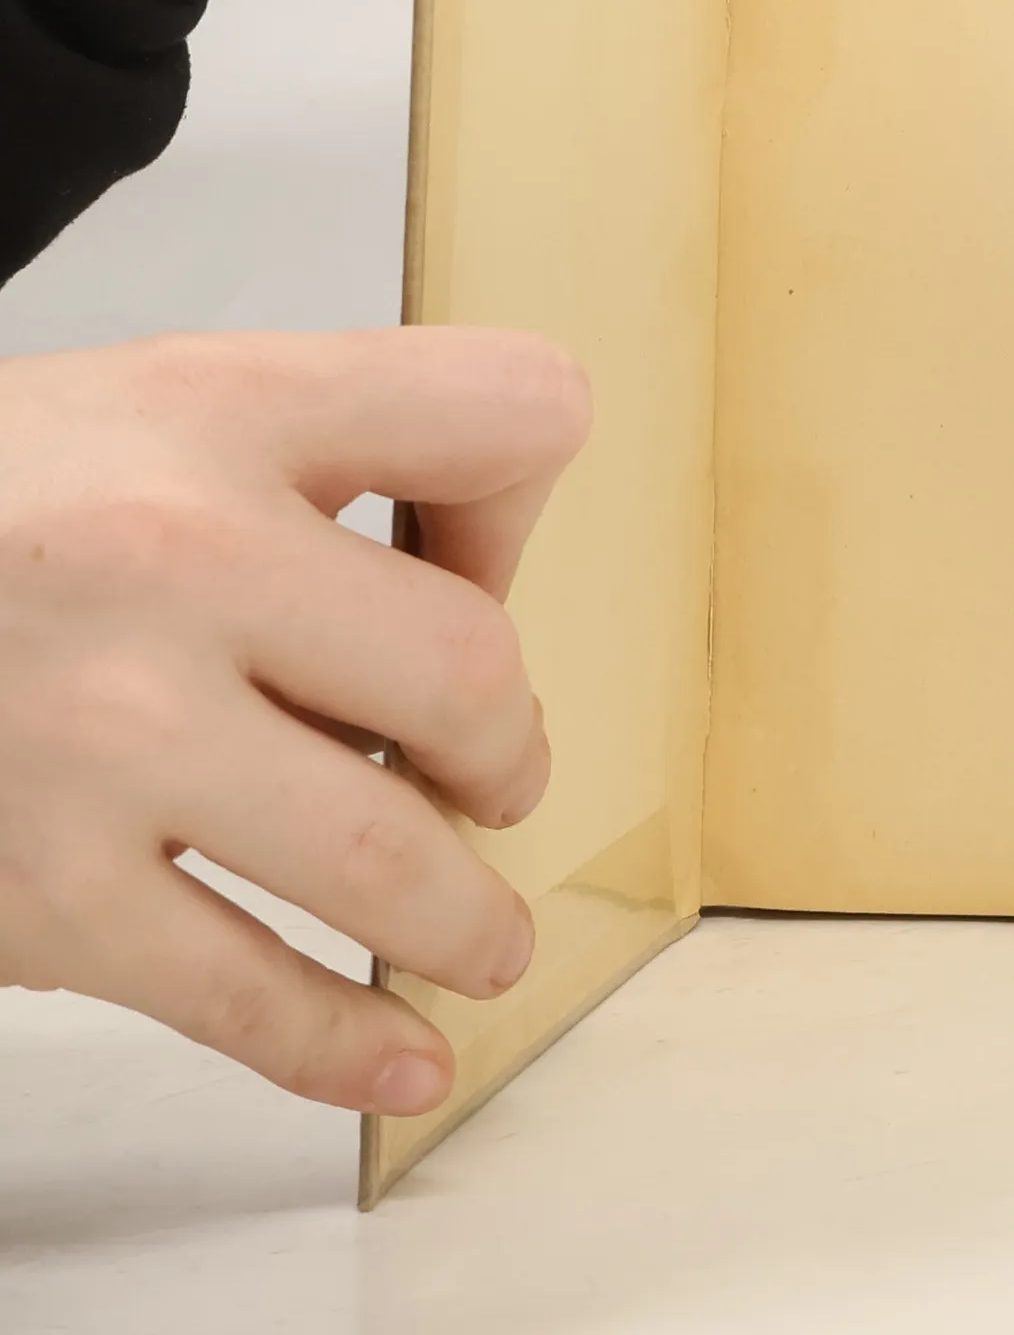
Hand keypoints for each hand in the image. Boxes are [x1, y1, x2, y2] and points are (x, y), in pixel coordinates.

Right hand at [0, 328, 589, 1113]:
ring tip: (487, 940)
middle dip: (508, 748)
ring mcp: (104, 735)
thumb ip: (338, 446)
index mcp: (221, 413)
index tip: (481, 567)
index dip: (522, 495)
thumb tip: (481, 580)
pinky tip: (404, 1055)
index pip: (504, 408)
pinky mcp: (35, 889)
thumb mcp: (165, 402)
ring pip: (383, 855)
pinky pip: (238, 993)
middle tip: (493, 780)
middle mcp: (170, 559)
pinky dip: (342, 1041)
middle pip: (467, 670)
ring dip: (466, 918)